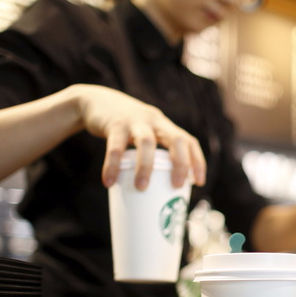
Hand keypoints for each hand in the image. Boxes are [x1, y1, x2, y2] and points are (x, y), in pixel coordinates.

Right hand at [71, 84, 206, 188]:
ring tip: (141, 188)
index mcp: (164, 126)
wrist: (96, 101)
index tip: (199, 182)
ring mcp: (135, 121)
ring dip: (146, 167)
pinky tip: (109, 182)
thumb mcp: (143, 135)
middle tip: (176, 186)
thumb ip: (151, 155)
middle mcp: (154, 121)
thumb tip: (156, 195)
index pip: (189, 141)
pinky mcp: (114, 124)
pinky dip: (113, 165)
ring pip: (147, 142)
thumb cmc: (124, 128)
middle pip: (176, 139)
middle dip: (181, 163)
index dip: (197, 161)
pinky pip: (115, 147)